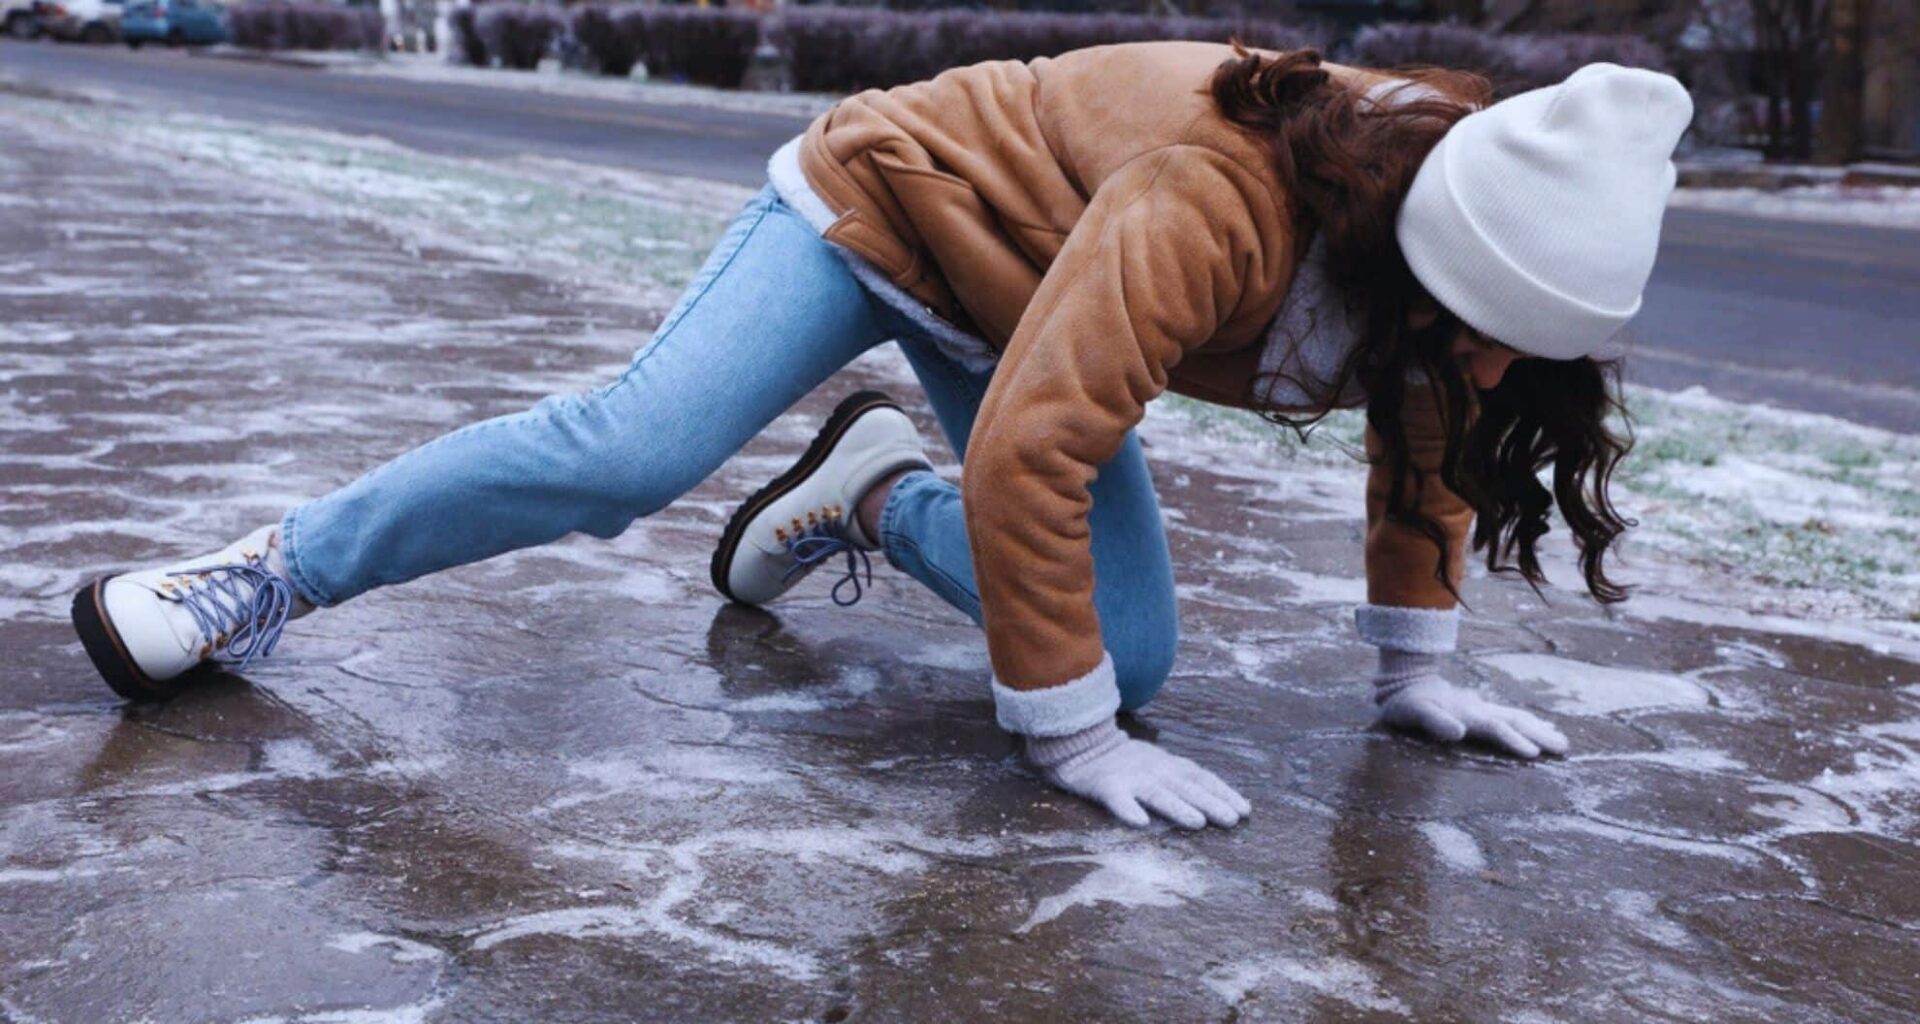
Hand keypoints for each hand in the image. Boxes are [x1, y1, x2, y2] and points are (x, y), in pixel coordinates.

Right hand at [1024, 717, 1250, 828]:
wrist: (1081, 746)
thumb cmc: (1128, 764)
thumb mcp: (1160, 765)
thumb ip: (1185, 781)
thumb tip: (1222, 802)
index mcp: (1168, 765)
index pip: (1201, 778)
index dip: (1223, 792)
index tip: (1245, 810)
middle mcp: (1154, 769)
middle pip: (1185, 787)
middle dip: (1210, 802)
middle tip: (1233, 820)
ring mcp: (1130, 777)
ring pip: (1157, 794)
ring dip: (1177, 808)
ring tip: (1197, 823)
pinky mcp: (1105, 786)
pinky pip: (1117, 799)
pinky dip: (1128, 809)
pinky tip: (1139, 823)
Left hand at [1374, 651, 1568, 758]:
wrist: (1406, 682)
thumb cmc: (1406, 704)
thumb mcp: (1414, 712)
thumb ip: (1434, 721)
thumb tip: (1459, 731)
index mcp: (1467, 713)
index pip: (1496, 727)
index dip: (1514, 740)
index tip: (1534, 754)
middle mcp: (1480, 709)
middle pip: (1515, 721)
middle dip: (1539, 735)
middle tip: (1564, 748)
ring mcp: (1483, 708)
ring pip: (1518, 717)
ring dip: (1540, 729)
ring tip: (1562, 742)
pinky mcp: (1482, 710)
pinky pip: (1512, 716)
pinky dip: (1531, 722)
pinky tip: (1544, 726)